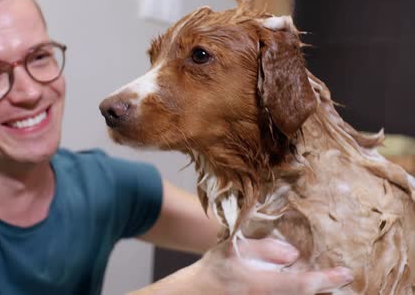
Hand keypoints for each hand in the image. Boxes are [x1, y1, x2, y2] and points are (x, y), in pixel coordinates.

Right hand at [195, 237, 353, 294]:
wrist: (193, 294)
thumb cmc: (213, 271)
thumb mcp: (233, 249)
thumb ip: (263, 249)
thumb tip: (292, 254)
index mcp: (259, 286)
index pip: (301, 285)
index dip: (326, 279)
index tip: (346, 273)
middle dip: (325, 289)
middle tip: (342, 278)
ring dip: (313, 292)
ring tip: (326, 283)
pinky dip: (299, 293)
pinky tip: (307, 287)